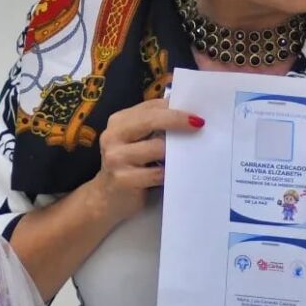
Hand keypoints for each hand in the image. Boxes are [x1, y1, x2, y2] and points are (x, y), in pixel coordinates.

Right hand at [89, 98, 204, 223]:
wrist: (106, 199)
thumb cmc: (130, 166)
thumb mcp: (136, 142)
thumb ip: (154, 128)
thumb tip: (189, 117)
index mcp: (119, 121)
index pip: (150, 106)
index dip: (175, 107)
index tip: (197, 110)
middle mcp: (113, 136)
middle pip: (151, 120)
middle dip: (178, 120)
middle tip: (199, 124)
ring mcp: (116, 158)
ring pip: (157, 147)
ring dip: (176, 152)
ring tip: (188, 154)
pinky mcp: (122, 179)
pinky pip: (157, 173)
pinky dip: (169, 173)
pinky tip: (175, 175)